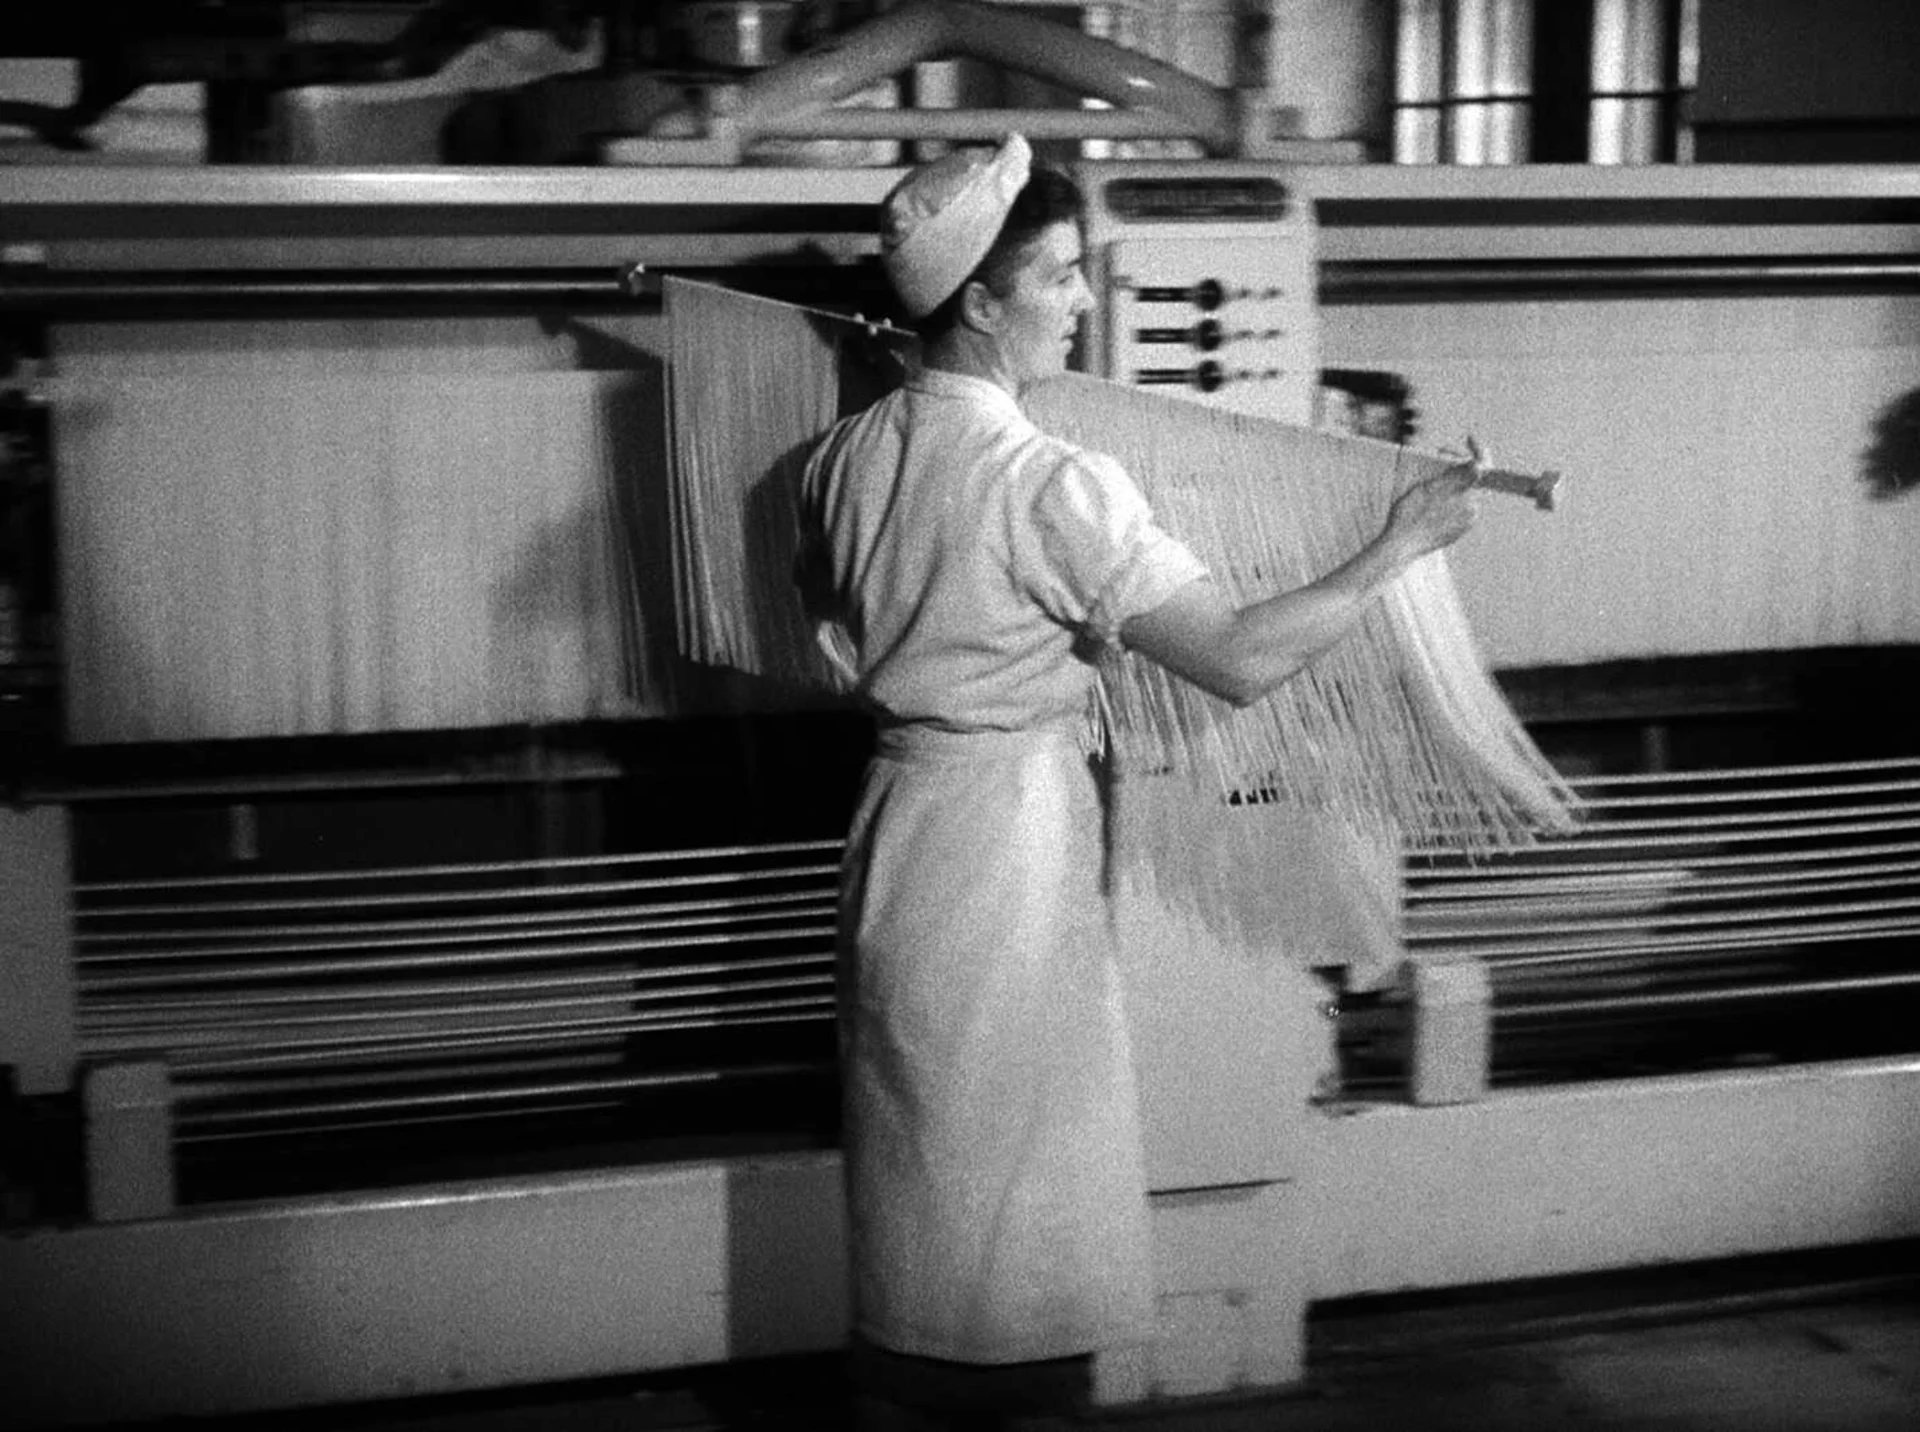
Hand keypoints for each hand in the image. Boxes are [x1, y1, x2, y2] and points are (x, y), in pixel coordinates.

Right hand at [1383, 436, 1483, 561]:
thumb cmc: (1410, 516)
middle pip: (1470, 479)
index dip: (1477, 450)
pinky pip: (1457, 509)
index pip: (1482, 465)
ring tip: (1428, 484)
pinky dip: (1446, 500)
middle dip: (1455, 467)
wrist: (1400, 546)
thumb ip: (1459, 475)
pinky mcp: (1458, 531)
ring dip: (1449, 485)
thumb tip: (1481, 465)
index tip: (1469, 439)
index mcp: (1466, 495)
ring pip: (1462, 493)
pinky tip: (1429, 503)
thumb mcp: (1430, 488)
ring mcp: (1466, 521)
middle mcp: (1472, 508)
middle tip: (1437, 459)